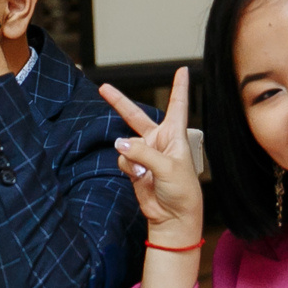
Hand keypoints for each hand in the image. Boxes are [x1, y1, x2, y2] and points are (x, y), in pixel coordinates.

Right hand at [100, 68, 199, 241]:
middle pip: (136, 116)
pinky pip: (122, 159)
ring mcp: (145, 154)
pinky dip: (128, 167)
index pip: (178, 105)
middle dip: (119, 103)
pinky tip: (139, 177)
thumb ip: (143, 153)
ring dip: (131, 155)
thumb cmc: (182, 191)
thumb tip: (120, 144)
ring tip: (144, 171)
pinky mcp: (134, 168)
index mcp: (175, 135)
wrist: (173, 217)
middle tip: (104, 88)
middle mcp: (159, 141)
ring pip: (126, 144)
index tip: (183, 70)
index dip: (180, 87)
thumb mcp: (169, 167)